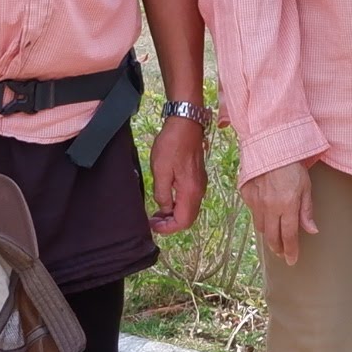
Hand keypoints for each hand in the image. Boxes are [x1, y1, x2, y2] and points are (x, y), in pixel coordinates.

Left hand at [151, 112, 209, 233]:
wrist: (186, 123)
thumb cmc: (171, 145)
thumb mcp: (160, 171)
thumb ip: (162, 194)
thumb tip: (164, 209)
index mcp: (190, 191)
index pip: (183, 221)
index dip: (167, 228)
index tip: (152, 224)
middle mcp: (199, 191)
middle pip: (188, 218)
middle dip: (170, 224)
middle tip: (152, 220)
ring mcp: (200, 184)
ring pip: (189, 209)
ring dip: (173, 215)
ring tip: (156, 212)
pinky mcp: (197, 177)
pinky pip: (189, 199)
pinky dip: (178, 205)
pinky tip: (165, 199)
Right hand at [243, 160, 315, 266]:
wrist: (270, 145)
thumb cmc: (292, 165)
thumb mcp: (306, 187)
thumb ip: (306, 210)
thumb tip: (312, 230)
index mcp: (287, 205)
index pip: (289, 236)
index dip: (291, 250)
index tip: (292, 260)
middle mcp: (269, 207)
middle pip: (272, 236)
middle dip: (278, 248)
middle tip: (283, 253)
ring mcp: (256, 201)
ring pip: (261, 227)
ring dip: (268, 235)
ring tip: (275, 238)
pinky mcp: (247, 194)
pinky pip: (253, 212)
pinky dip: (260, 217)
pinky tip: (265, 216)